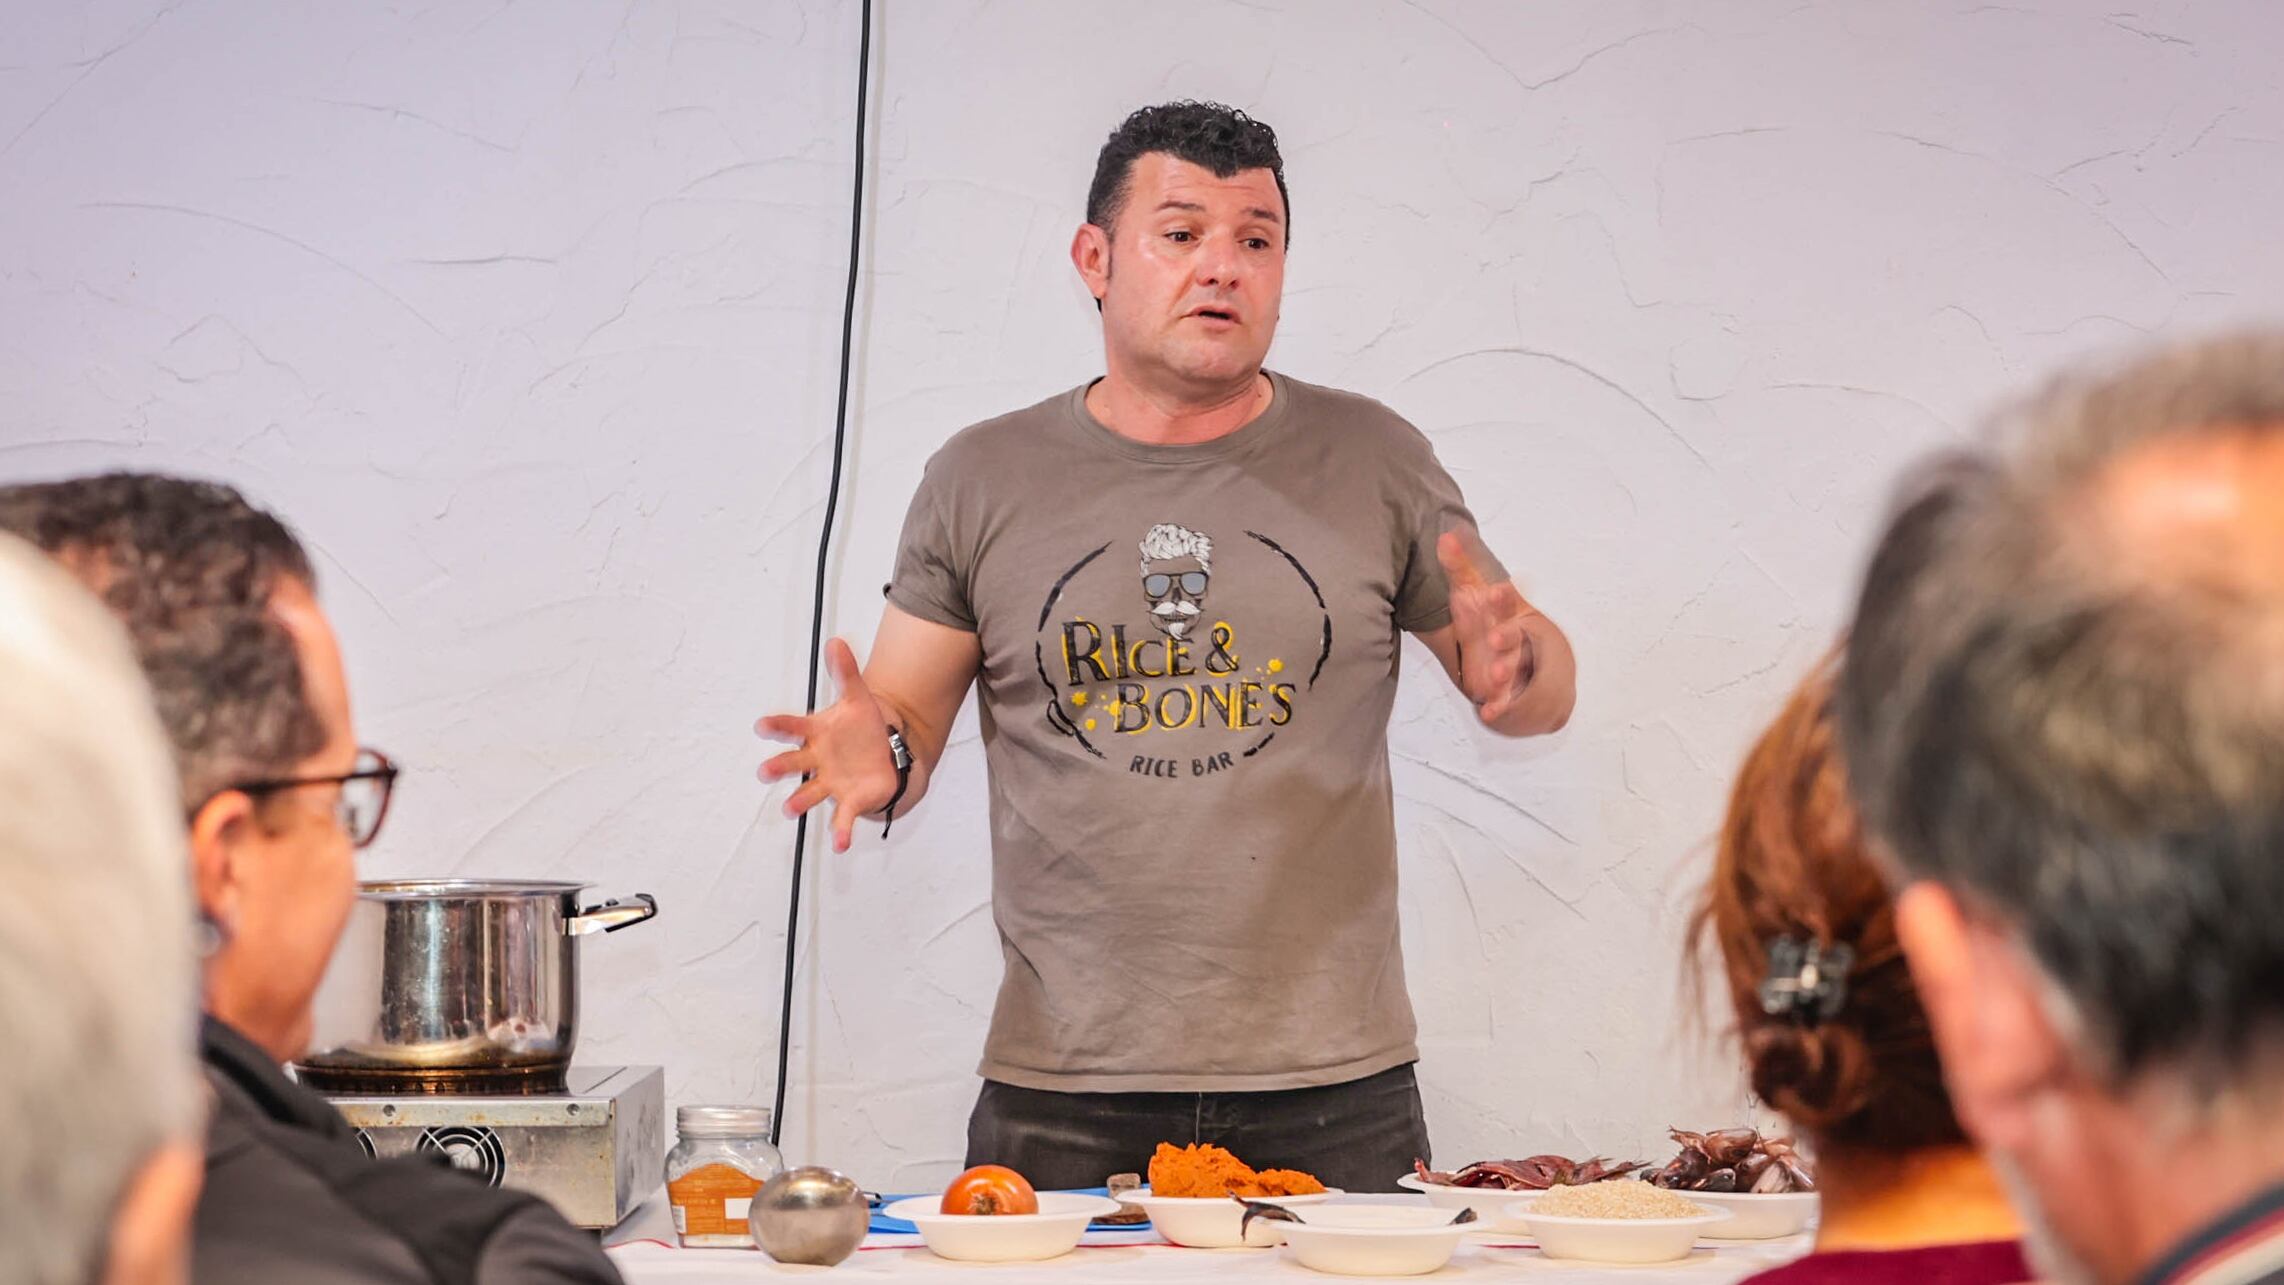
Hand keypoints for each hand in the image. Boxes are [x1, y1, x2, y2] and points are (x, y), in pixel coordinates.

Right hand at [755, 638, 899, 852]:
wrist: (884, 755)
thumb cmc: (862, 728)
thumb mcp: (858, 698)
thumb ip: (846, 672)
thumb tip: (837, 640)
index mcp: (817, 734)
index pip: (792, 727)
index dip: (777, 726)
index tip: (762, 725)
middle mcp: (817, 760)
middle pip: (792, 763)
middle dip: (777, 767)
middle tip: (763, 771)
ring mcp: (830, 782)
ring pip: (809, 794)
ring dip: (798, 802)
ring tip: (788, 809)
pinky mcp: (848, 801)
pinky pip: (841, 818)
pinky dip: (839, 833)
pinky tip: (839, 846)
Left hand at [1438, 531, 1536, 725]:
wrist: (1533, 663)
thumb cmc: (1493, 621)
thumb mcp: (1474, 594)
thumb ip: (1460, 566)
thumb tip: (1446, 535)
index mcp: (1510, 612)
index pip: (1510, 601)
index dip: (1503, 597)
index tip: (1494, 591)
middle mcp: (1517, 638)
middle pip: (1516, 636)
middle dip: (1508, 636)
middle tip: (1495, 637)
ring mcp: (1516, 667)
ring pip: (1515, 669)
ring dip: (1506, 671)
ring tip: (1493, 676)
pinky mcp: (1511, 693)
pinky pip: (1509, 703)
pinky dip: (1500, 707)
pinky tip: (1489, 712)